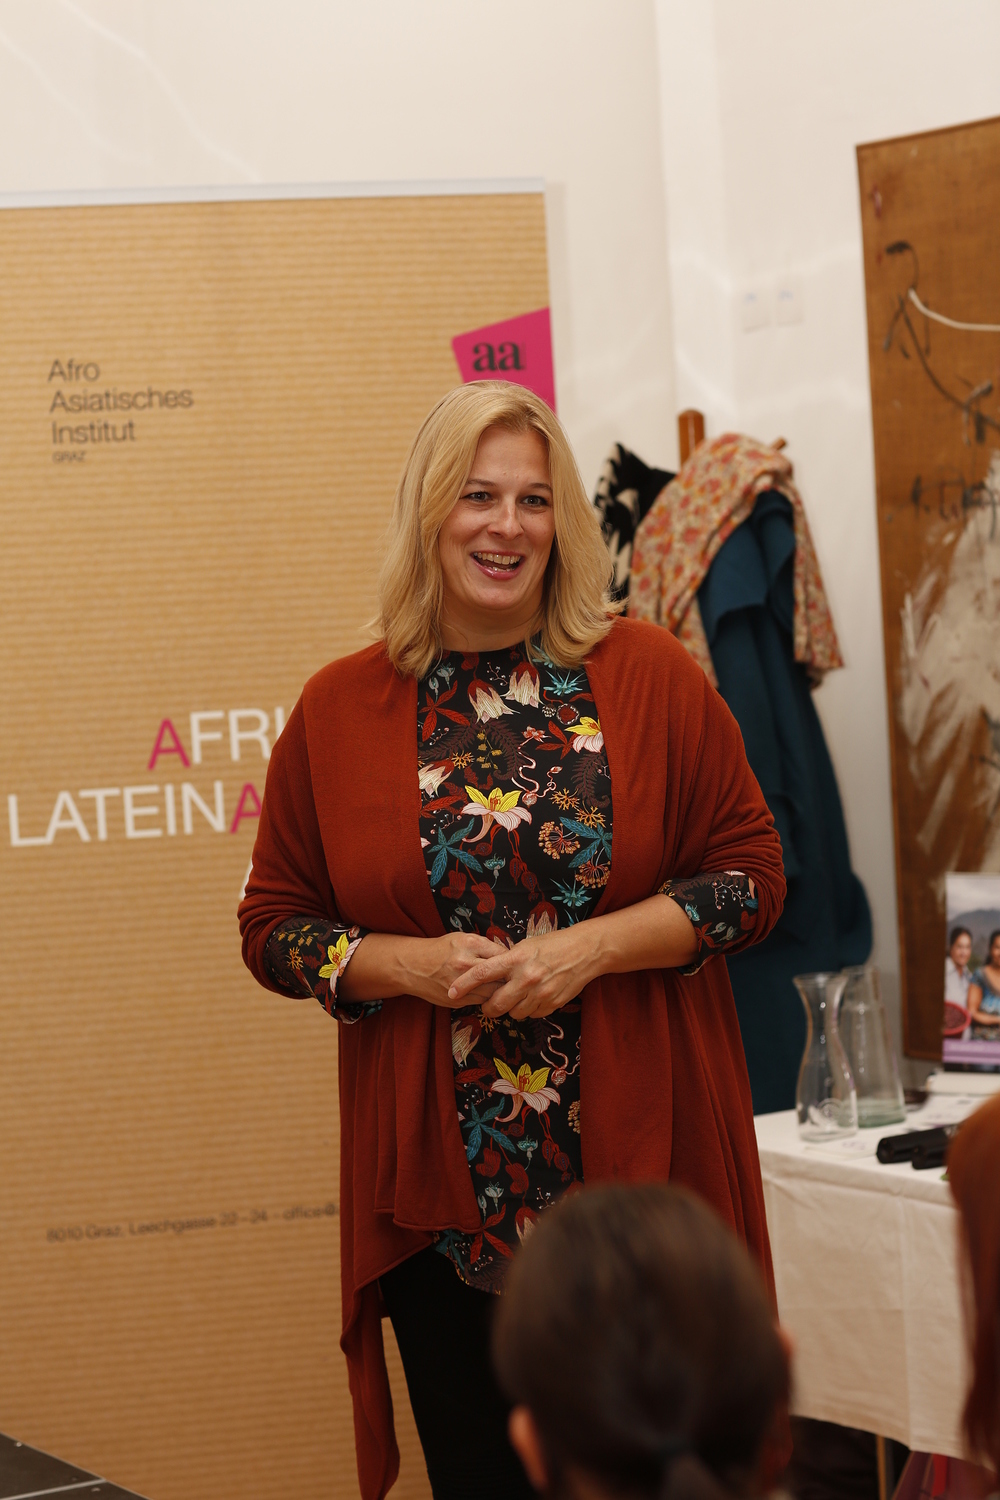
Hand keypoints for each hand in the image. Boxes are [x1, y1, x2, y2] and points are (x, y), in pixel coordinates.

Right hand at [408, 931, 505, 1009]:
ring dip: (499, 991)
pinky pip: (481, 1001)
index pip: (503, 955)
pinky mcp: (457, 1000)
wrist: (413, 966)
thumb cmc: (441, 950)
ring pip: (493, 992)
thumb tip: (508, 956)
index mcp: (470, 944)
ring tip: (501, 987)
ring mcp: (461, 984)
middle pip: (501, 976)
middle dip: (509, 978)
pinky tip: (485, 992)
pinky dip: (486, 998)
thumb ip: (485, 946)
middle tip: (513, 978)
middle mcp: (466, 963)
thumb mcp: (462, 938)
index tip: (513, 964)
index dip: (511, 961)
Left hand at [448, 927, 596, 1020]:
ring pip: (514, 1013)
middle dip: (488, 1008)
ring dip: (511, 1008)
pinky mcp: (552, 1003)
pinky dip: (530, 1009)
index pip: (482, 973)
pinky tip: (535, 997)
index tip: (451, 992)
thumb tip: (489, 974)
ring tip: (518, 996)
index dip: (464, 985)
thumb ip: (508, 961)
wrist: (586, 951)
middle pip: (496, 1004)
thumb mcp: (527, 946)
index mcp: (516, 958)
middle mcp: (526, 977)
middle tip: (488, 1005)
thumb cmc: (553, 944)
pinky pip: (532, 1014)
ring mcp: (540, 992)